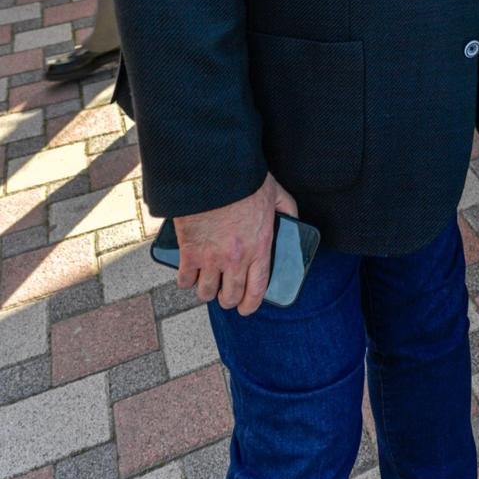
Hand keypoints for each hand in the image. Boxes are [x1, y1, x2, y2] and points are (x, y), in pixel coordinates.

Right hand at [174, 171, 298, 315]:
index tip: (246, 308)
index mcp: (259, 248)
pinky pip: (184, 280)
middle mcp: (236, 259)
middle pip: (230, 297)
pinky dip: (186, 280)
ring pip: (206, 293)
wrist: (215, 171)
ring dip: (206, 291)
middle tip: (225, 293)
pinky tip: (189, 273)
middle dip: (228, 299)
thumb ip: (288, 211)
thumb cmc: (246, 180)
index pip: (257, 290)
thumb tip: (294, 222)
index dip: (250, 305)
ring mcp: (211, 258)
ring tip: (207, 283)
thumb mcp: (276, 194)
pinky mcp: (189, 252)